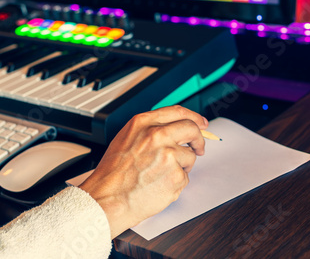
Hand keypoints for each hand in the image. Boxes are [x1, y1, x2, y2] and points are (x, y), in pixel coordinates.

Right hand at [79, 105, 207, 238]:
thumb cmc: (113, 174)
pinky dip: (175, 183)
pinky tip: (158, 185)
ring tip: (160, 175)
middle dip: (198, 139)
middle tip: (198, 148)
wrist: (108, 198)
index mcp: (142, 124)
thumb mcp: (125, 140)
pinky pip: (185, 177)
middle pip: (191, 129)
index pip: (177, 112)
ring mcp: (168, 155)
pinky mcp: (175, 175)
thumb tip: (173, 130)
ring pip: (189, 156)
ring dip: (181, 166)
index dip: (193, 117)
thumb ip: (149, 131)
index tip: (201, 123)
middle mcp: (156, 135)